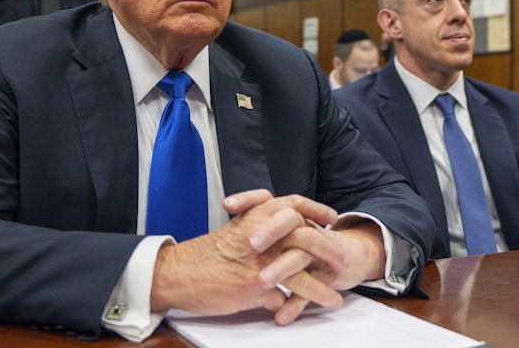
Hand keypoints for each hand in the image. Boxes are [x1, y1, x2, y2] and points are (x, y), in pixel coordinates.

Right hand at [150, 189, 338, 315]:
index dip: (314, 209)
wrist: (177, 273)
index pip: (292, 204)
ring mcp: (260, 263)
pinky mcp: (254, 289)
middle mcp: (261, 237)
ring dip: (321, 289)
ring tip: (335, 300)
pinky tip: (301, 315)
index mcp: (254, 218)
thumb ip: (256, 229)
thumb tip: (277, 237)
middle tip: (341, 262)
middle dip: (328, 251)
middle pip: (306, 237)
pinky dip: (295, 308)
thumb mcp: (232, 231)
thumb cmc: (202, 254)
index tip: (330, 217)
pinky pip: (284, 300)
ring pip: (302, 274)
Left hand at [225, 191, 385, 324]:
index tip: (228, 207)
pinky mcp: (327, 273)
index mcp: (289, 215)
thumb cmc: (307, 243)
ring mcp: (316, 251)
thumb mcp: (283, 232)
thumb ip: (259, 227)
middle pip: (289, 220)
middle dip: (270, 231)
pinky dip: (295, 304)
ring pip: (299, 255)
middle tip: (252, 243)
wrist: (346, 257)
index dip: (247, 200)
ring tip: (263, 281)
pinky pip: (310, 288)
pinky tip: (281, 315)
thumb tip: (227, 227)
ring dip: (281, 268)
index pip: (267, 199)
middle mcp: (303, 228)